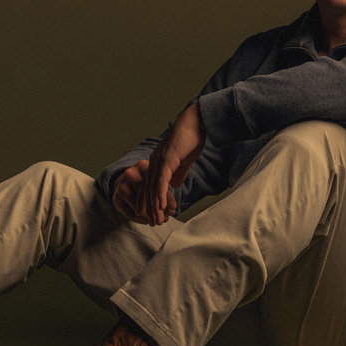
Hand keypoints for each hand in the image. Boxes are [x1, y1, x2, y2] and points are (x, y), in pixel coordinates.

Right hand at [112, 160, 172, 224]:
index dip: (165, 199)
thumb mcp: (156, 181)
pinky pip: (130, 213)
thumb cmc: (145, 180)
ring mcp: (121, 187)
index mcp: (142, 166)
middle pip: (147, 197)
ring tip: (158, 222)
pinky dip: (141, 219)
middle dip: (158, 211)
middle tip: (165, 220)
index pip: (155, 186)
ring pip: (138, 207)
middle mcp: (130, 175)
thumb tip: (173, 209)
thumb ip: (166, 193)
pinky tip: (148, 221)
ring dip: (150, 217)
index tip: (174, 209)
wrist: (125, 180)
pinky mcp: (116, 199)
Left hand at [137, 102, 205, 226]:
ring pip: (153, 187)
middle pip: (148, 189)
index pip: (149, 185)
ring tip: (155, 219)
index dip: (149, 200)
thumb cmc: (192, 139)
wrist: (197, 122)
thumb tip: (175, 185)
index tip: (150, 215)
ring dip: (154, 205)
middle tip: (151, 222)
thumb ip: (178, 173)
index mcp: (157, 162)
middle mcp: (154, 162)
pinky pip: (161, 180)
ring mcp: (159, 160)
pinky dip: (159, 194)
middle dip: (149, 207)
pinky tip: (161, 206)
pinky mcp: (167, 160)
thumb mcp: (184, 160)